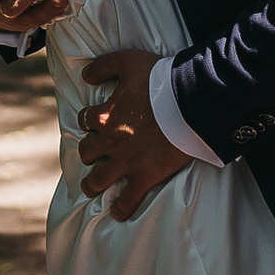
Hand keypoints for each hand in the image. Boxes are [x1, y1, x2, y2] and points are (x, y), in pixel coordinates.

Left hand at [78, 47, 197, 221]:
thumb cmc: (160, 79)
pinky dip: (121, 208)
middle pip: (87, 152)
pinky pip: (127, 200)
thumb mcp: (129, 61)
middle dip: (90, 152)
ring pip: (98, 180)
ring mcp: (126, 162)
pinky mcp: (144, 177)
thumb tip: (86, 75)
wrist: (189, 102)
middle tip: (95, 154)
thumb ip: (104, 65)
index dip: (90, 120)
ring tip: (92, 187)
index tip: (96, 122)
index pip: (85, 120)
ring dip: (92, 185)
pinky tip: (118, 213)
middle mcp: (110, 141)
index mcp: (104, 115)